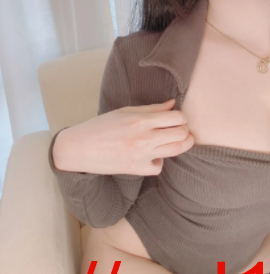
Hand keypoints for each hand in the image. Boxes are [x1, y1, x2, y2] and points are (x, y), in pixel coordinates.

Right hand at [52, 98, 194, 175]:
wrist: (80, 148)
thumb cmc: (101, 126)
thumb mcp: (126, 111)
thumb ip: (152, 109)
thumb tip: (173, 104)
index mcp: (141, 120)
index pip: (177, 117)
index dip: (181, 117)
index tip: (177, 118)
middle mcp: (144, 138)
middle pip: (181, 135)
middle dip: (185, 130)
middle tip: (180, 129)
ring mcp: (142, 155)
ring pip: (176, 150)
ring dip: (181, 144)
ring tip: (176, 140)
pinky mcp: (137, 169)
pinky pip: (159, 166)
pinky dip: (159, 161)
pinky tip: (154, 155)